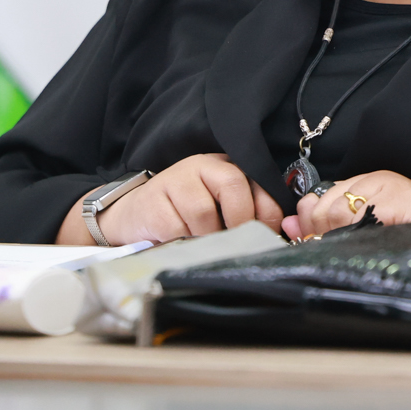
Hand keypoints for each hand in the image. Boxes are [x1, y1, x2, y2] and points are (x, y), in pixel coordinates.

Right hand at [58, 153, 283, 245]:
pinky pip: (177, 229)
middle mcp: (202, 166)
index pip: (257, 182)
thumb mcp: (218, 209)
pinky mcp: (154, 202)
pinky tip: (179, 242)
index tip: (266, 235)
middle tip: (235, 243)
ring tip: (201, 243)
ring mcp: (175, 180)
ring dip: (207, 236)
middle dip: (239, 221)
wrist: (135, 216)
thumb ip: (244, 214)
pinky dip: (183, 243)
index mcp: (225, 167)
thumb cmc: (185, 216)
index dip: (267, 211)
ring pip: (204, 212)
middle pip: (233, 186)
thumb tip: (274, 238)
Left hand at [284, 170, 410, 239]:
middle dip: (321, 234)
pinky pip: (356, 220)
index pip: (320, 198)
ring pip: (335, 212)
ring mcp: (388, 187)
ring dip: (338, 238)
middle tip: (336, 251)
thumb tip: (289, 224)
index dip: (310, 224)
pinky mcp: (396, 199)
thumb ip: (329, 224)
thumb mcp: (368, 228)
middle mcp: (376, 179)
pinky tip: (369, 244)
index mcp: (369, 182)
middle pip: (323, 205)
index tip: (311, 242)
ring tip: (359, 248)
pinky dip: (355, 237)